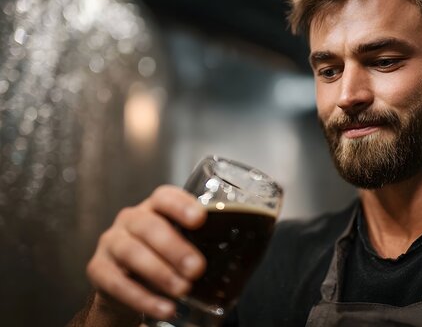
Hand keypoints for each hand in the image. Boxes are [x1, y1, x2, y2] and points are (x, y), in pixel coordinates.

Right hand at [86, 185, 206, 320]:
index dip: (181, 205)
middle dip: (174, 248)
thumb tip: (239, 259)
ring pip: (131, 252)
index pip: (165, 197)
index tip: (200, 219)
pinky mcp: (98, 269)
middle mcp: (130, 219)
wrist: (125, 283)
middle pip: (149, 226)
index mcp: (155, 208)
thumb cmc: (163, 257)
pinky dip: (143, 298)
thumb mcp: (182, 245)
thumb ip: (202, 244)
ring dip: (160, 273)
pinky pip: (117, 283)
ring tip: (183, 290)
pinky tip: (165, 309)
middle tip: (197, 268)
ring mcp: (111, 242)